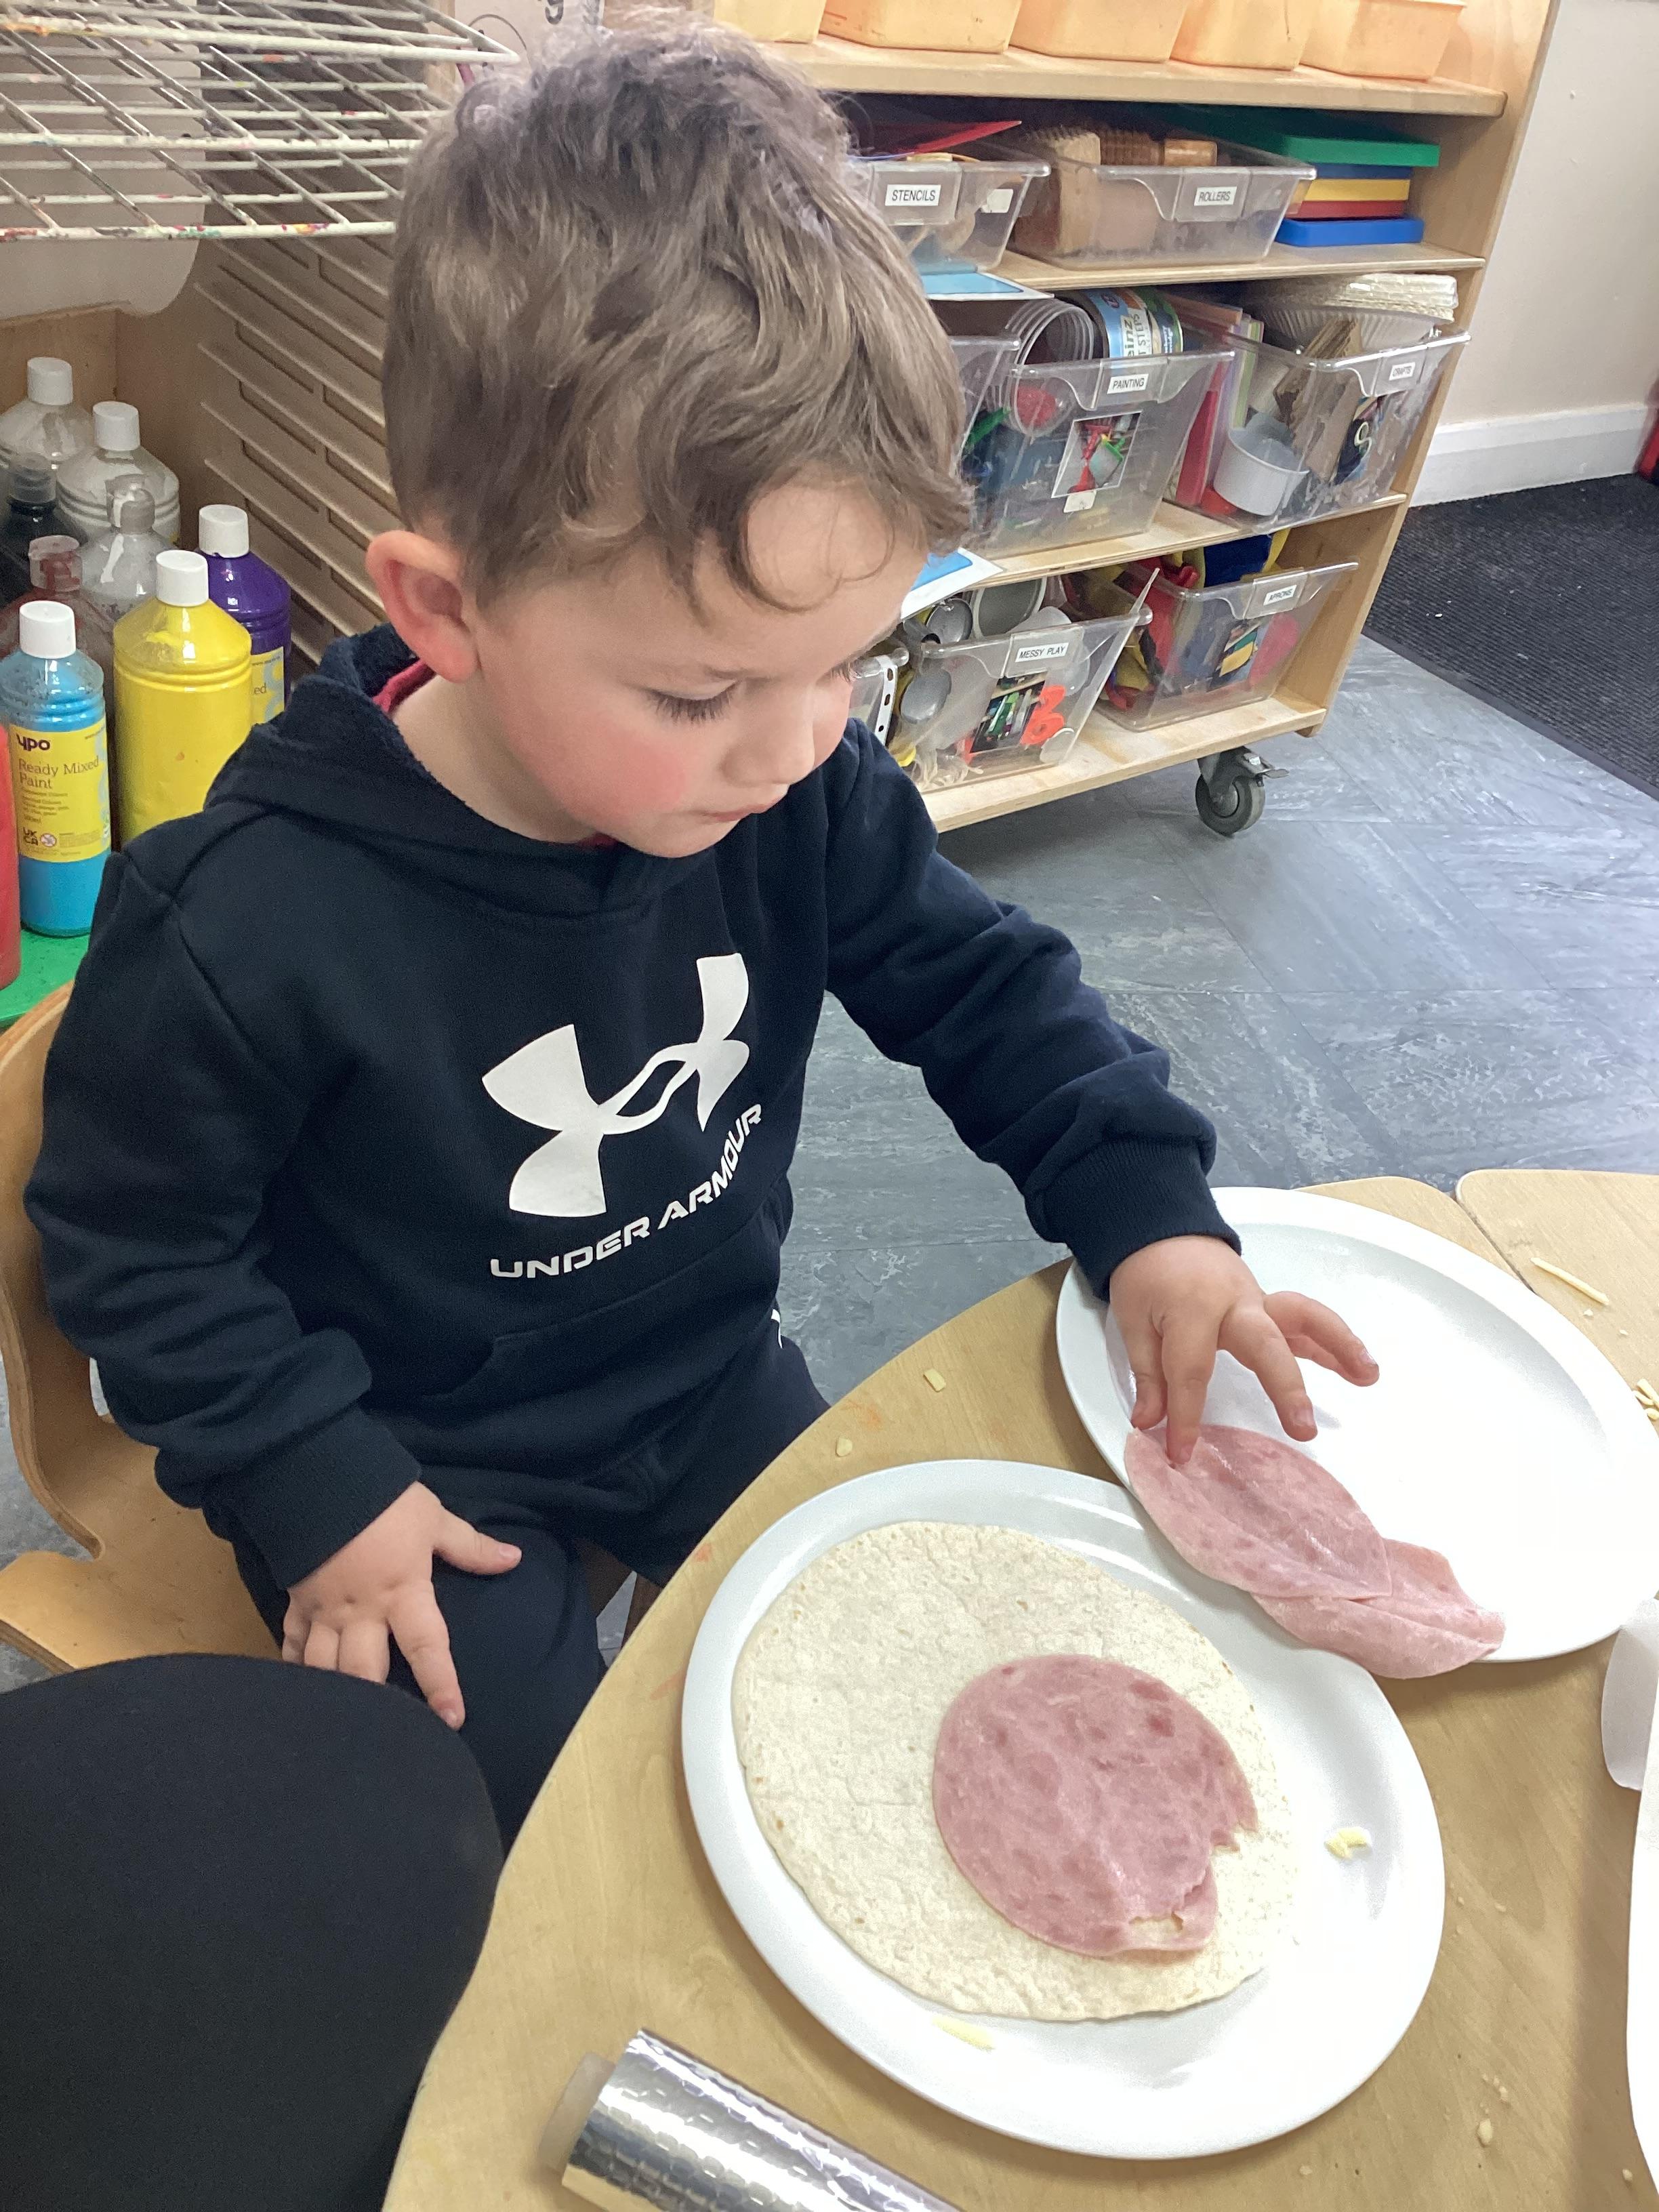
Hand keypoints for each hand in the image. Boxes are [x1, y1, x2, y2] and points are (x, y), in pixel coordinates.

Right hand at [281, 1482, 519, 1727]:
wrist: (316, 1473)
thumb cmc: (382, 1498)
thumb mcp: (433, 1518)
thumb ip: (470, 1547)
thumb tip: (513, 1560)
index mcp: (402, 1591)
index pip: (426, 1646)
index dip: (440, 1684)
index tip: (452, 1719)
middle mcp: (361, 1612)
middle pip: (364, 1671)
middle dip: (375, 1706)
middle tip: (389, 1735)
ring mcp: (324, 1610)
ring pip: (324, 1667)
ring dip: (334, 1695)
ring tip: (344, 1726)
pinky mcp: (296, 1600)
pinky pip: (292, 1643)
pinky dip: (294, 1666)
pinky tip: (299, 1691)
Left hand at [1109, 1235, 1377, 1467]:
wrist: (1162, 1228)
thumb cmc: (1146, 1276)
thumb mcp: (1132, 1321)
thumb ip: (1148, 1374)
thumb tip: (1149, 1423)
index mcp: (1193, 1307)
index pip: (1191, 1370)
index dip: (1186, 1416)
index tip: (1180, 1453)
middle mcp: (1235, 1303)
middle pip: (1265, 1345)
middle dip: (1285, 1388)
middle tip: (1303, 1429)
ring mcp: (1258, 1301)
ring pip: (1305, 1319)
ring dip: (1340, 1347)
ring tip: (1368, 1377)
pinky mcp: (1268, 1306)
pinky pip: (1305, 1323)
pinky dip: (1333, 1345)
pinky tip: (1358, 1370)